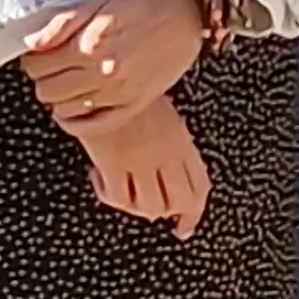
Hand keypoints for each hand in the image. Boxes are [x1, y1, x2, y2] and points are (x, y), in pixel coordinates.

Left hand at [22, 0, 204, 124]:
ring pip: (64, 109)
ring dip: (58, 97)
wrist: (186, 15)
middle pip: (47, 90)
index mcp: (90, 44)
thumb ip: (62, 22)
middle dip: (43, 78)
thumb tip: (32, 42)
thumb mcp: (98, 0)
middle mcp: (102, 73)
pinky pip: (92, 126)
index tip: (39, 54)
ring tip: (66, 81)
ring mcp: (118, 93)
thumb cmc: (143, 4)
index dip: (33, 59)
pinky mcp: (132, 105)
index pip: (38, 65)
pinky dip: (75, 121)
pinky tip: (73, 108)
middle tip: (52, 66)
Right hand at [71, 98, 212, 235]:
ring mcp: (141, 159)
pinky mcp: (113, 162)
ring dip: (135, 207)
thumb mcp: (163, 113)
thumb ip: (171, 142)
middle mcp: (166, 154)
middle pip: (178, 202)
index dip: (194, 213)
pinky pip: (118, 197)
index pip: (199, 187)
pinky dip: (108, 196)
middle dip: (167, 214)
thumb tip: (170, 171)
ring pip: (149, 207)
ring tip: (120, 190)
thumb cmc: (130, 87)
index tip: (184, 226)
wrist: (103, 72)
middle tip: (149, 215)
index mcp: (181, 141)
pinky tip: (98, 177)